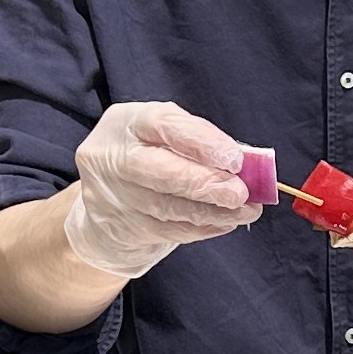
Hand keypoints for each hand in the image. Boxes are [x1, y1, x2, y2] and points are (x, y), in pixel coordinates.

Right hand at [59, 101, 262, 281]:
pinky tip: (224, 223)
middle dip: (205, 182)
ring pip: (168, 207)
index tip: (235, 159)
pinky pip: (169, 231)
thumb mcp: (164, 137)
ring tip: (244, 211)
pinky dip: (202, 228)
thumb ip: (200, 142)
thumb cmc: (148, 159)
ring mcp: (115, 196)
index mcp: (128, 122)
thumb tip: (248, 163)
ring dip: (212, 211)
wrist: (105, 202)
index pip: (164, 125)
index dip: (202, 142)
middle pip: (160, 170)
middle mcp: (113, 156)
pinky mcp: (123, 228)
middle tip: (239, 192)